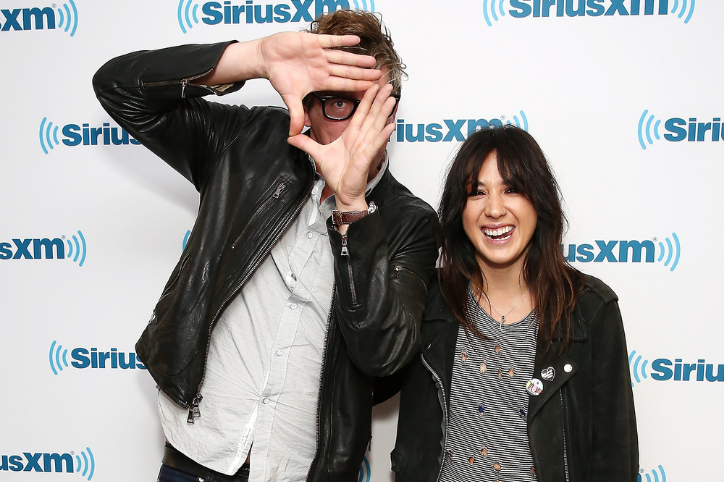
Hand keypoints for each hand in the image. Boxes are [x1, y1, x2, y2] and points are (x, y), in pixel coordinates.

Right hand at [259, 32, 381, 135]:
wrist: (266, 59)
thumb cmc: (278, 76)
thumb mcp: (289, 97)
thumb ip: (296, 114)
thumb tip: (294, 134)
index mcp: (319, 81)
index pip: (342, 84)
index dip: (357, 86)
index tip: (371, 89)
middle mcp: (322, 68)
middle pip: (347, 71)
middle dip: (363, 73)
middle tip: (379, 75)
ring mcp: (319, 54)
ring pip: (342, 57)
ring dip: (357, 58)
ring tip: (372, 60)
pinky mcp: (312, 41)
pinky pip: (330, 40)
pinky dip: (343, 40)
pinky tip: (356, 40)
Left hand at [287, 83, 396, 210]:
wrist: (342, 192)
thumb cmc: (337, 175)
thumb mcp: (318, 154)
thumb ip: (306, 143)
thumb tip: (291, 136)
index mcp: (351, 136)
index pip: (360, 113)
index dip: (366, 99)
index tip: (372, 86)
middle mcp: (361, 139)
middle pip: (372, 115)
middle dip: (379, 99)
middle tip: (387, 84)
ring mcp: (365, 148)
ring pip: (376, 126)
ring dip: (384, 112)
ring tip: (391, 98)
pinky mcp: (366, 158)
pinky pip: (376, 144)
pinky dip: (383, 135)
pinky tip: (390, 125)